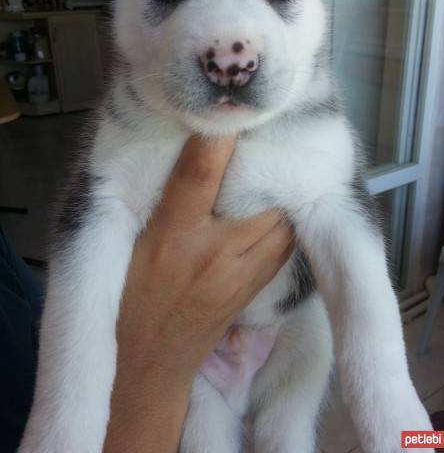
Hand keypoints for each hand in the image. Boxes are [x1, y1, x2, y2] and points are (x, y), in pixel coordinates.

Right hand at [103, 135, 293, 451]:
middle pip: (261, 198)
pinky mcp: (252, 291)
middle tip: (272, 137)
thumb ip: (151, 202)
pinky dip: (288, 226)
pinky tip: (283, 211)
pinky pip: (284, 251)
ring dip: (285, 197)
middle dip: (270, 166)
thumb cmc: (125, 300)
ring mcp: (239, 274)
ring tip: (283, 171)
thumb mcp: (124, 245)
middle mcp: (212, 251)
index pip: (199, 174)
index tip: (231, 106)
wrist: (144, 369)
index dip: (217, 136)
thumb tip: (174, 155)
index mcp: (171, 235)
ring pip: (282, 223)